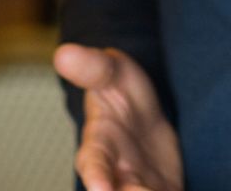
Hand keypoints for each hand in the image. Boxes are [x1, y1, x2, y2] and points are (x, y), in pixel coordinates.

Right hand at [55, 44, 182, 190]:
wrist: (147, 114)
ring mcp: (141, 185)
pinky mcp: (166, 190)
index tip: (100, 189)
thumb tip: (64, 53)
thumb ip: (92, 67)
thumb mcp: (110, 72)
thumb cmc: (121, 91)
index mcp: (99, 146)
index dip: (96, 176)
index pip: (94, 163)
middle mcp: (117, 173)